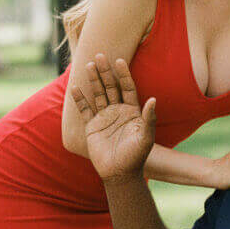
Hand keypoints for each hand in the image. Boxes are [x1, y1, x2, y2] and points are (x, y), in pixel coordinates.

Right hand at [70, 53, 155, 182]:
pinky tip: (75, 87)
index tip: (119, 61)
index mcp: (132, 111)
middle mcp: (118, 111)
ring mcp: (104, 117)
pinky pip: (84, 109)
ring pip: (98, 94)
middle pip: (111, 87)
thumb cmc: (136, 156)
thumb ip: (149, 118)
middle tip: (101, 55)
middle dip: (106, 72)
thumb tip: (154, 99)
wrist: (120, 173)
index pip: (128, 88)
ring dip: (93, 80)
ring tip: (88, 64)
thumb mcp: (146, 137)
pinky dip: (79, 99)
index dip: (124, 75)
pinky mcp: (92, 126)